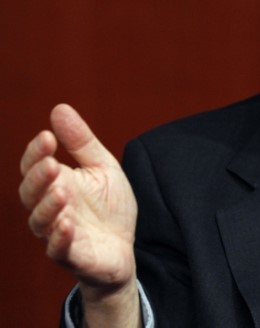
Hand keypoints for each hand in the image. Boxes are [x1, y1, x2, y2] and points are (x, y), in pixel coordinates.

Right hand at [19, 104, 140, 322]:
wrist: (124, 247)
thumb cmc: (108, 206)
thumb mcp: (102, 167)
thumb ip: (81, 142)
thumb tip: (59, 108)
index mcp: (54, 183)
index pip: (34, 166)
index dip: (36, 153)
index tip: (48, 137)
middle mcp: (49, 208)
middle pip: (31, 193)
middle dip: (39, 178)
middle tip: (51, 163)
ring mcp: (57, 233)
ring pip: (41, 221)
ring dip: (48, 205)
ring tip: (61, 190)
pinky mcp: (71, 256)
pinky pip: (58, 249)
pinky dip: (59, 237)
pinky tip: (66, 224)